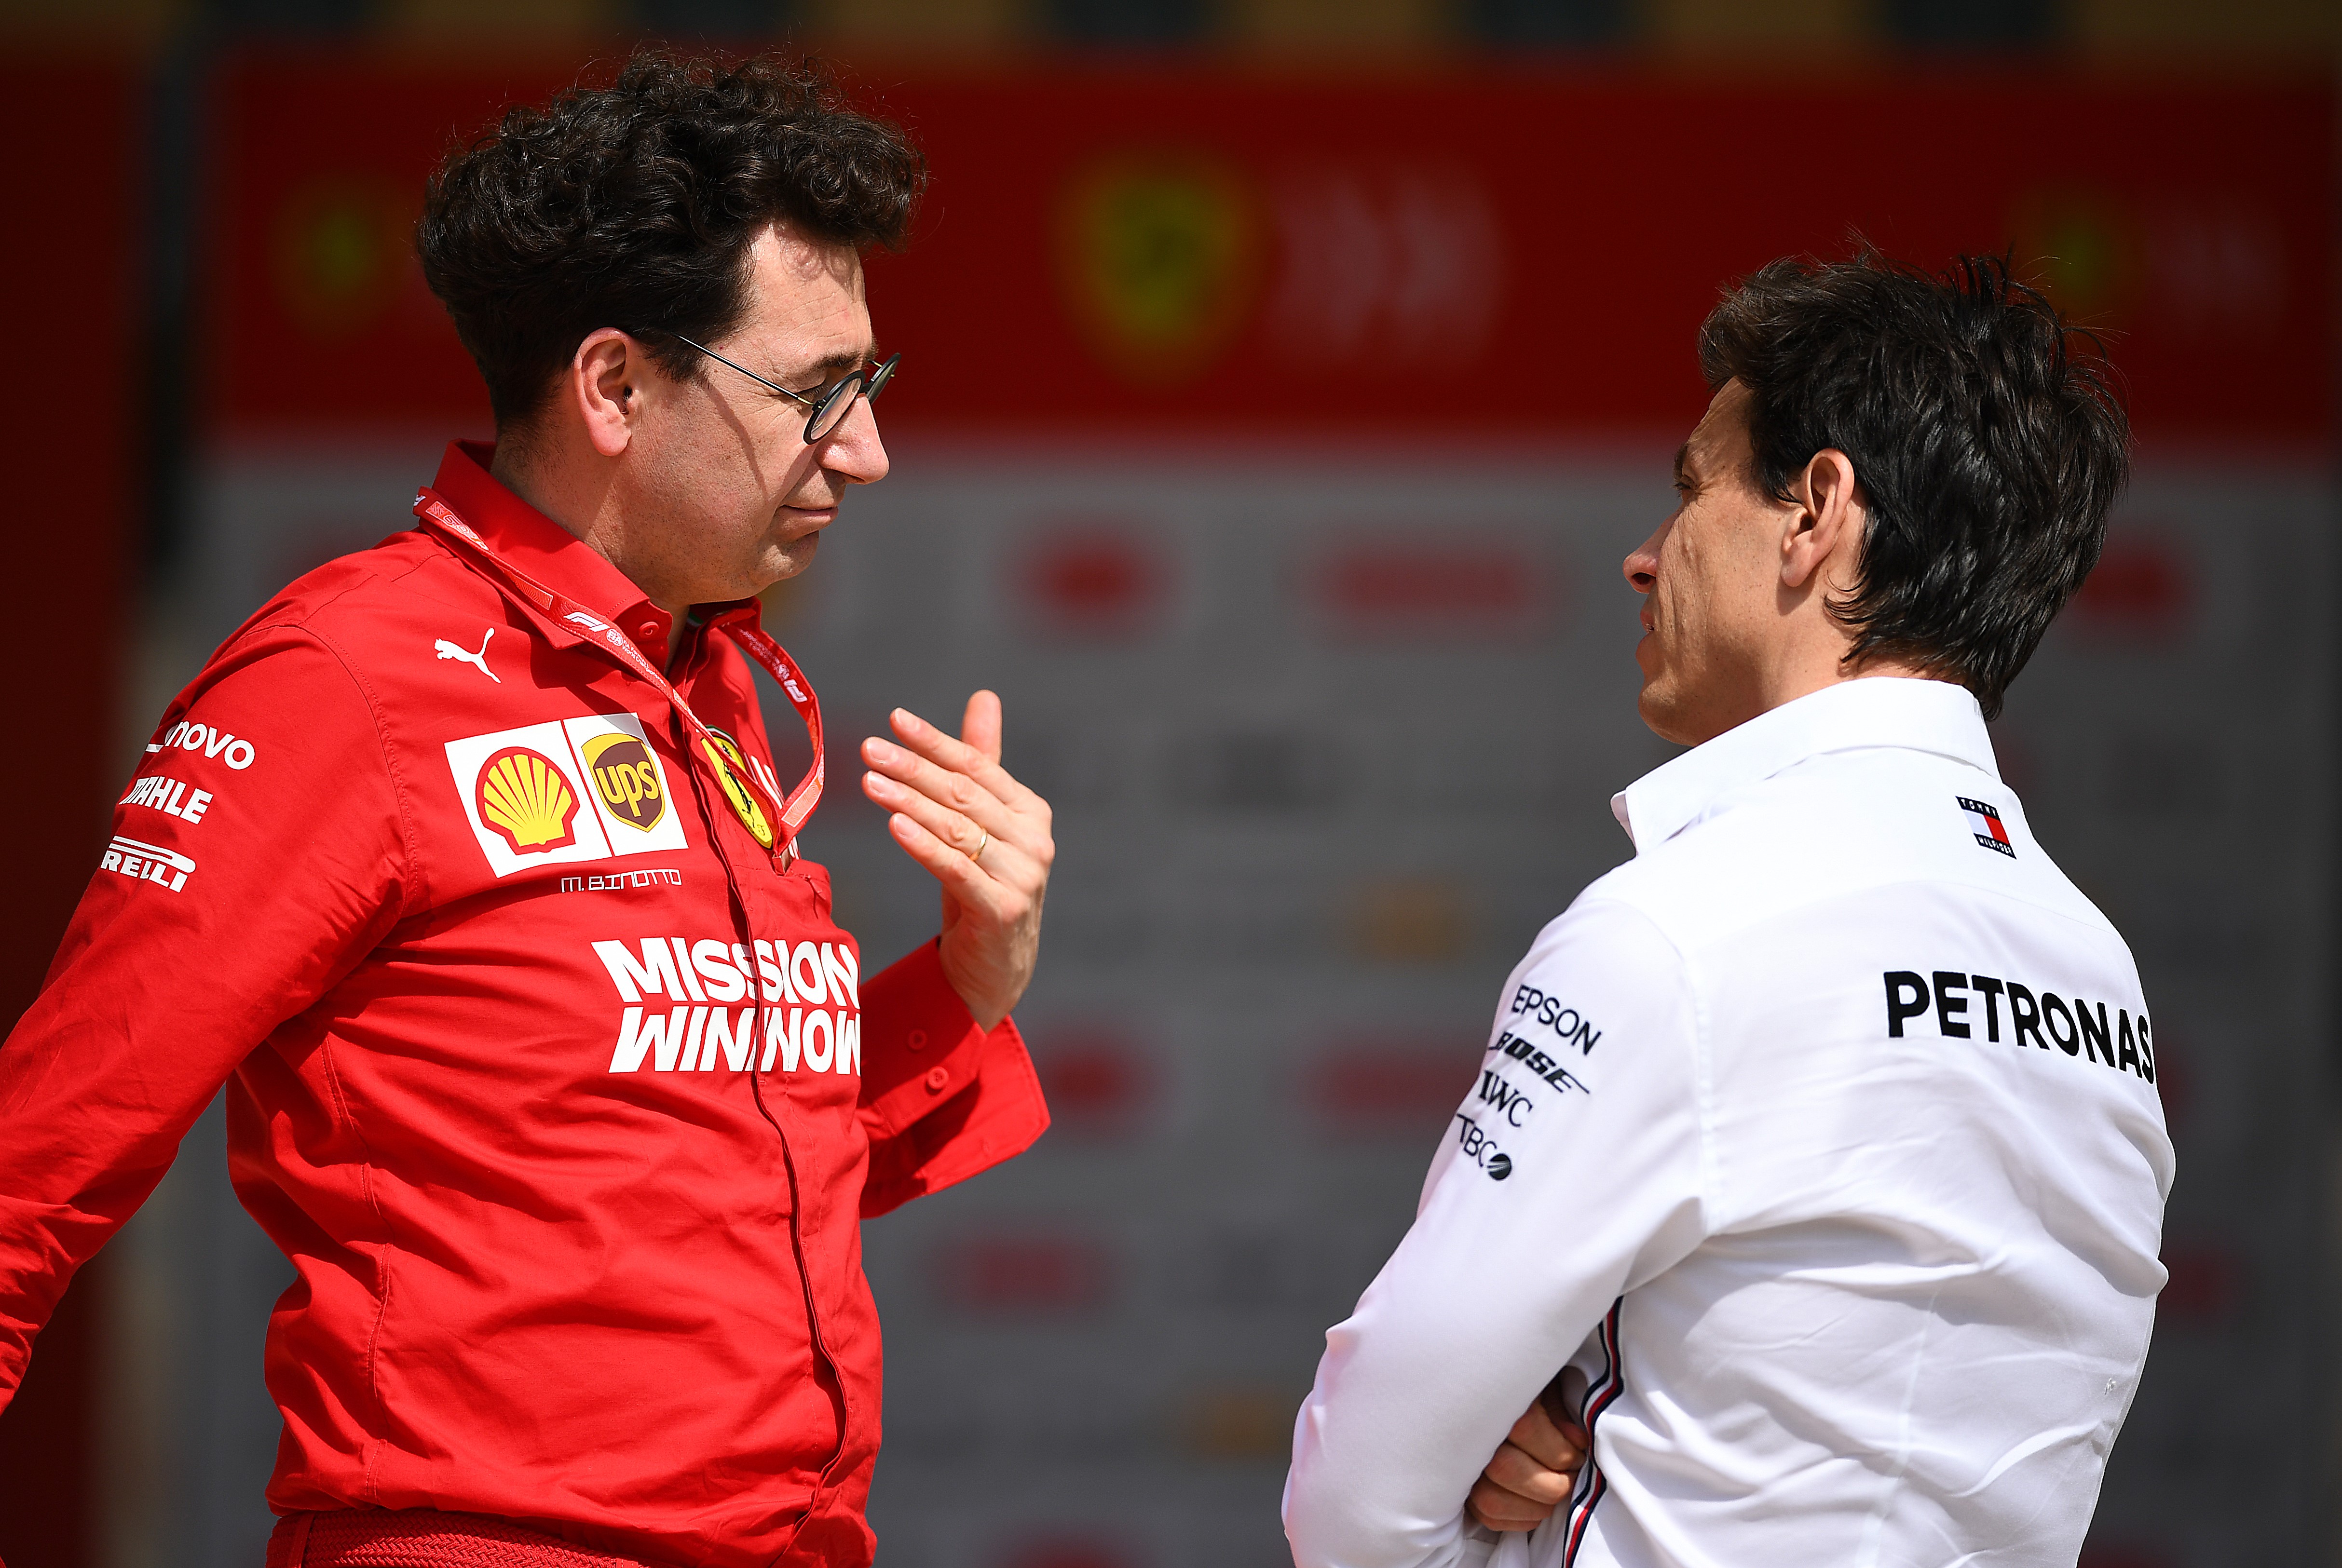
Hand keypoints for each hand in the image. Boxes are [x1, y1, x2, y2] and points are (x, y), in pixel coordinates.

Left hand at [860, 691, 1052, 1030]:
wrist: (994, 967)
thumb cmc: (980, 887)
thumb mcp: (978, 825)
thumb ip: (982, 763)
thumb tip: (984, 697)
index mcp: (1029, 811)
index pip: (978, 766)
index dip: (936, 741)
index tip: (894, 719)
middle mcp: (1034, 839)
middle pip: (964, 794)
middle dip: (913, 768)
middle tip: (869, 749)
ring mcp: (1023, 875)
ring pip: (957, 828)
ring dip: (909, 802)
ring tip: (869, 783)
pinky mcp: (1004, 908)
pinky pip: (956, 868)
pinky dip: (923, 845)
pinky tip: (895, 824)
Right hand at [1464, 1392, 1587, 1534]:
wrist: (1485, 1392)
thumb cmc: (1523, 1391)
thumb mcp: (1542, 1387)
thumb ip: (1558, 1412)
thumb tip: (1575, 1442)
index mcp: (1491, 1399)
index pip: (1526, 1430)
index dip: (1560, 1450)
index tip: (1578, 1453)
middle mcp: (1467, 1434)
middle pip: (1507, 1470)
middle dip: (1551, 1483)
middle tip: (1570, 1476)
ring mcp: (1461, 1465)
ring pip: (1492, 1500)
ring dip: (1536, 1505)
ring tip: (1555, 1491)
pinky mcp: (1463, 1489)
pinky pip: (1488, 1516)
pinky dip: (1520, 1519)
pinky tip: (1537, 1502)